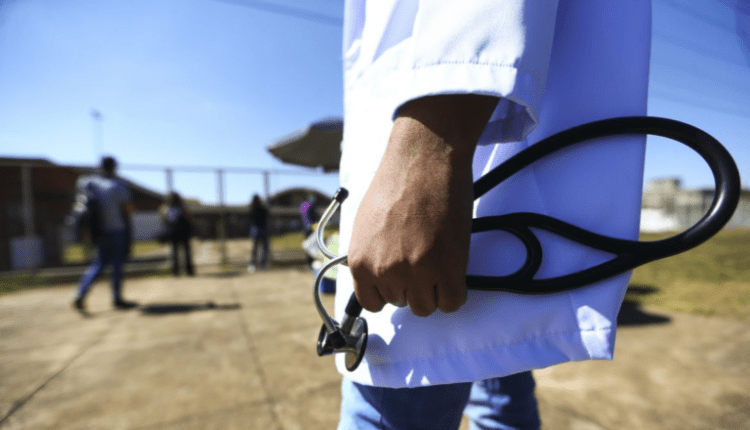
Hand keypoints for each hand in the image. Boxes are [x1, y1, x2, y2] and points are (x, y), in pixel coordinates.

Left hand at [348, 94, 497, 315]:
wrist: (424, 159)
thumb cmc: (397, 182)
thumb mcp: (366, 224)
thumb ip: (370, 255)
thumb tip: (376, 276)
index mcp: (360, 261)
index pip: (373, 302)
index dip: (389, 290)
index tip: (400, 277)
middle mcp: (384, 271)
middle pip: (402, 303)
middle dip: (413, 284)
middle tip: (422, 257)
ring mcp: (416, 271)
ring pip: (426, 306)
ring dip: (434, 288)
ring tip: (437, 259)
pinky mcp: (447, 267)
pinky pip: (451, 302)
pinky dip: (454, 291)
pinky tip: (453, 270)